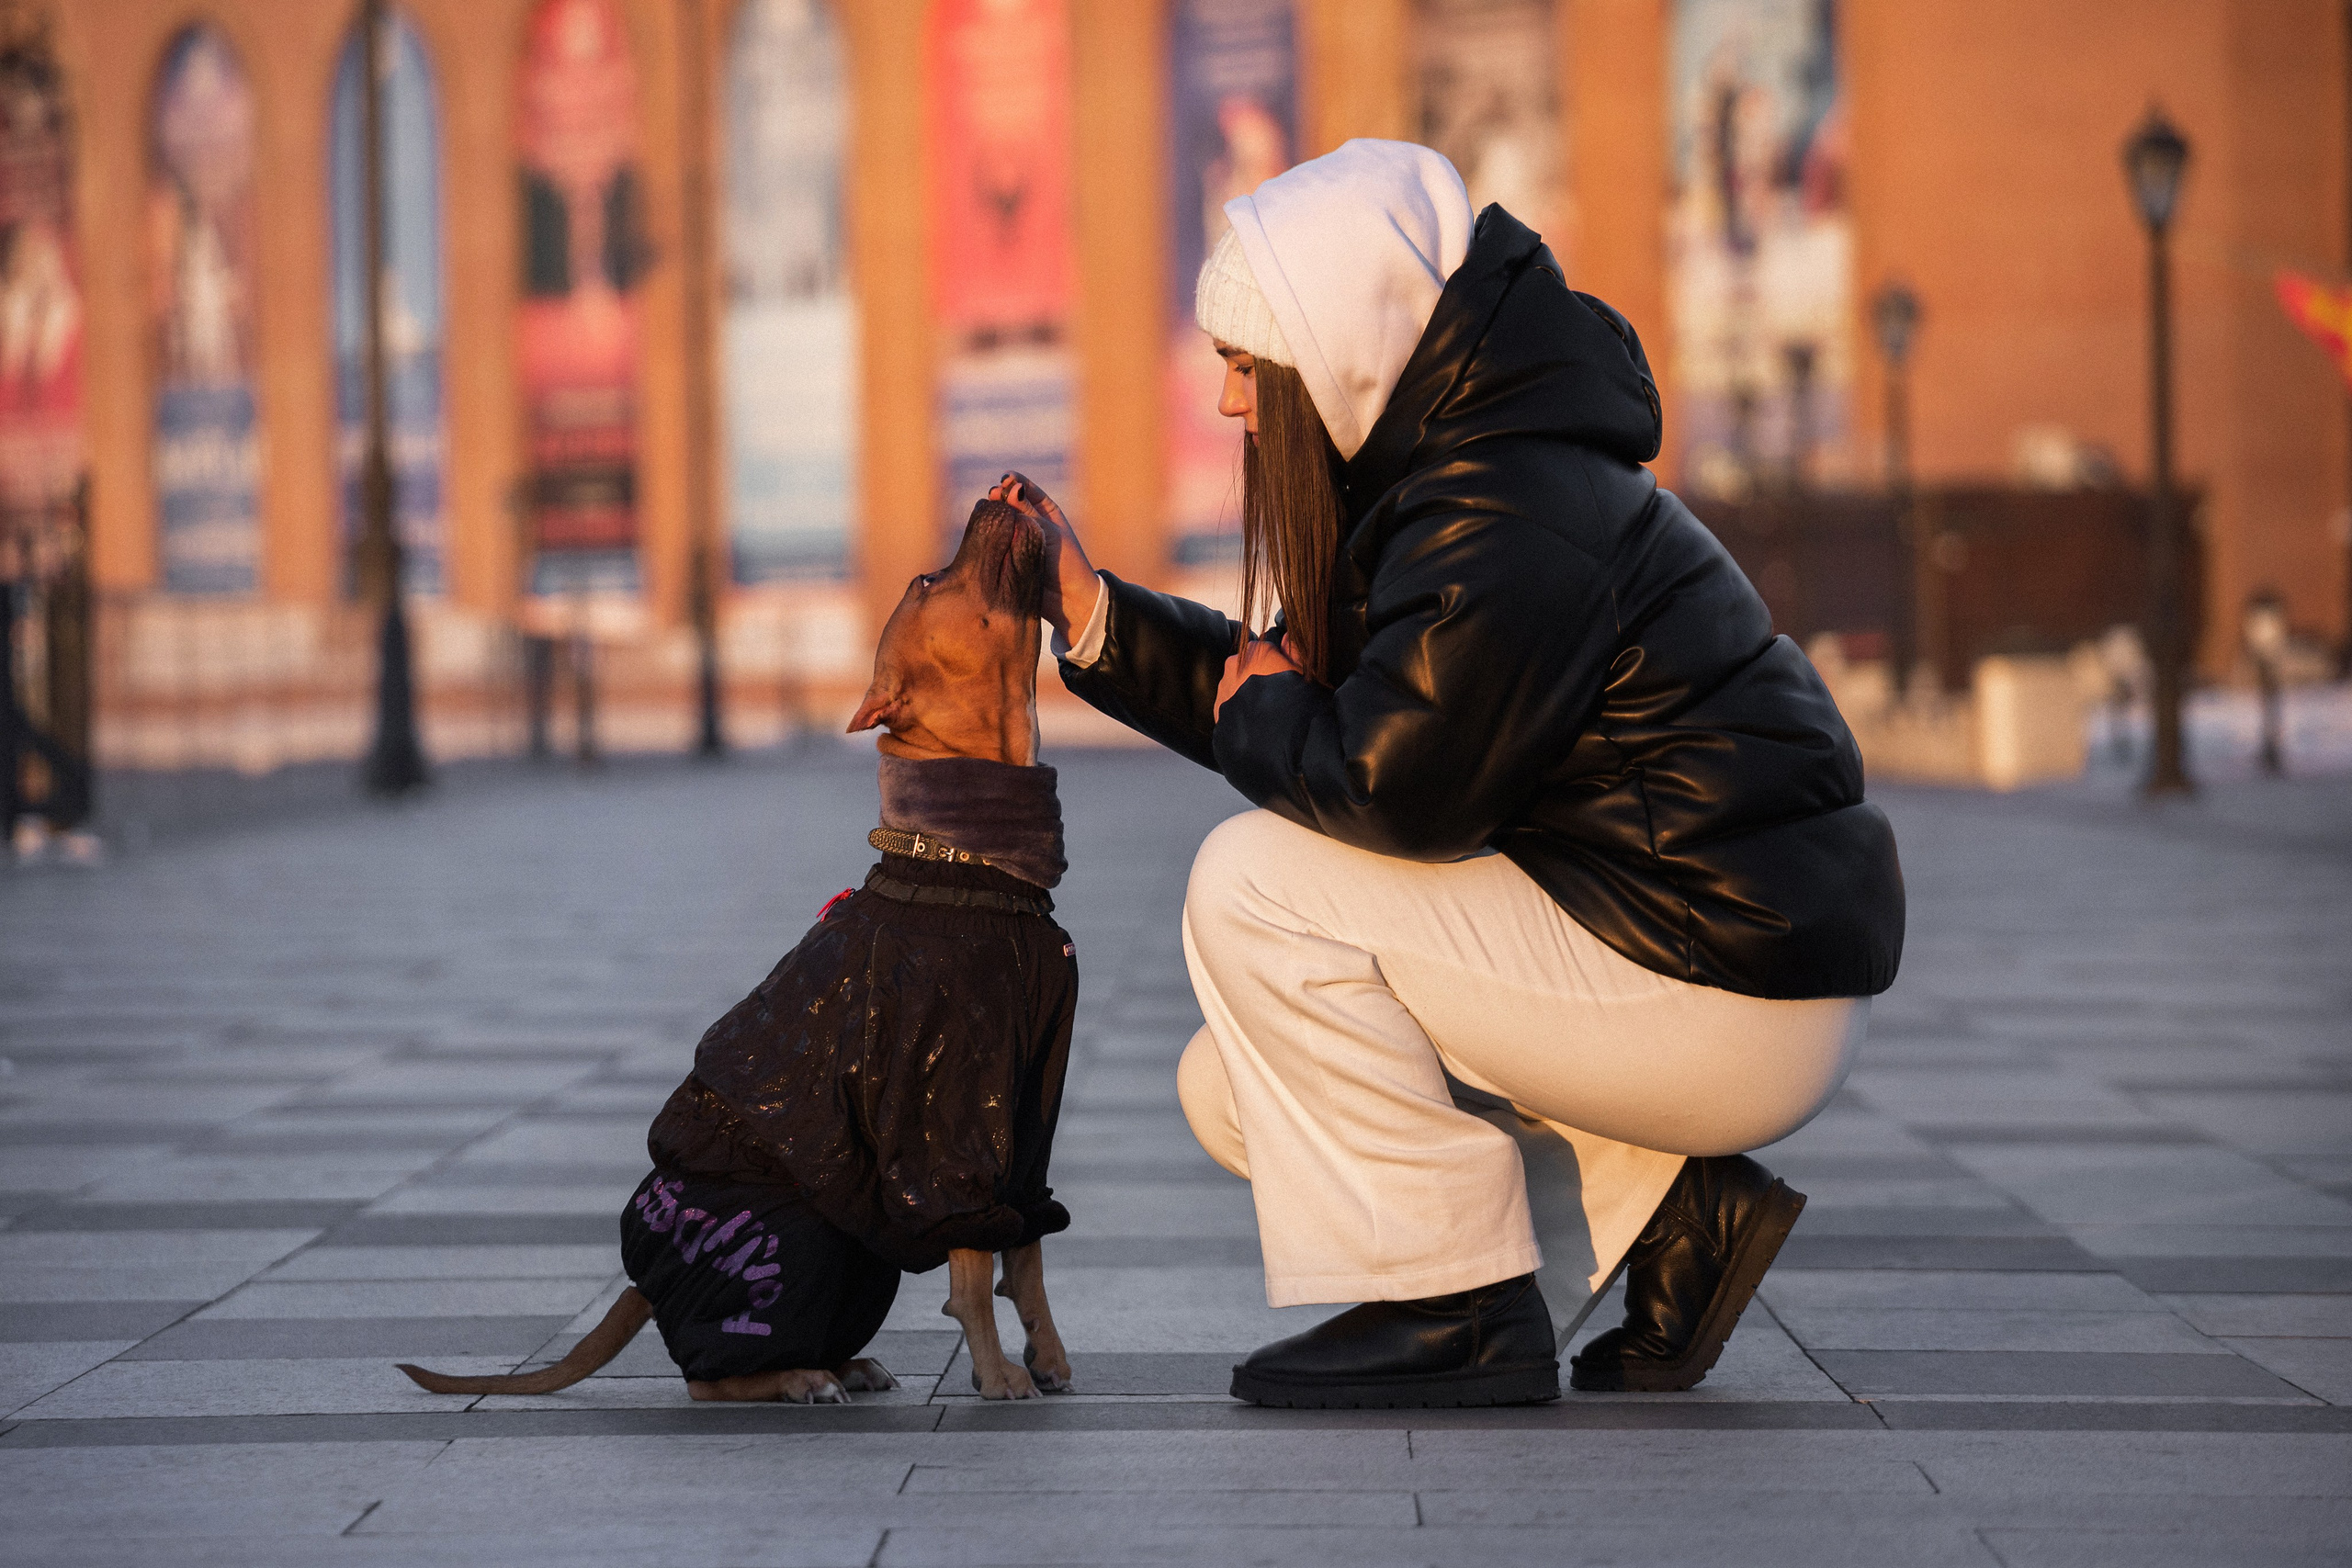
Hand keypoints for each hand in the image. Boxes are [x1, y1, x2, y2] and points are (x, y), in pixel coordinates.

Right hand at [990, 472, 1096, 640]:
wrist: (1067, 599)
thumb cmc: (1066, 562)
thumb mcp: (1048, 532)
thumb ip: (1028, 511)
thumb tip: (1012, 487)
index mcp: (1045, 509)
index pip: (1025, 488)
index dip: (1014, 481)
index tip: (1006, 479)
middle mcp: (1029, 521)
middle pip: (1008, 501)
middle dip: (999, 495)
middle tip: (993, 494)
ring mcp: (1017, 537)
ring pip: (1000, 520)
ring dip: (993, 513)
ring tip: (989, 509)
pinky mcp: (1007, 555)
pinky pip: (996, 540)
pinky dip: (990, 533)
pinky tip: (984, 528)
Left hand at [1214, 629, 1301, 720]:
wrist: (1270, 736)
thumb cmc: (1291, 700)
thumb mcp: (1302, 673)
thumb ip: (1295, 650)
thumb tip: (1288, 636)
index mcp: (1256, 650)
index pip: (1267, 650)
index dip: (1279, 664)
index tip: (1286, 678)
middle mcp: (1234, 664)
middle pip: (1249, 666)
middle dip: (1260, 677)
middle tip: (1276, 695)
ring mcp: (1224, 686)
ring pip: (1237, 684)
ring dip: (1248, 693)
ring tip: (1265, 711)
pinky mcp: (1217, 708)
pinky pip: (1230, 704)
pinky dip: (1239, 709)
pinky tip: (1253, 721)